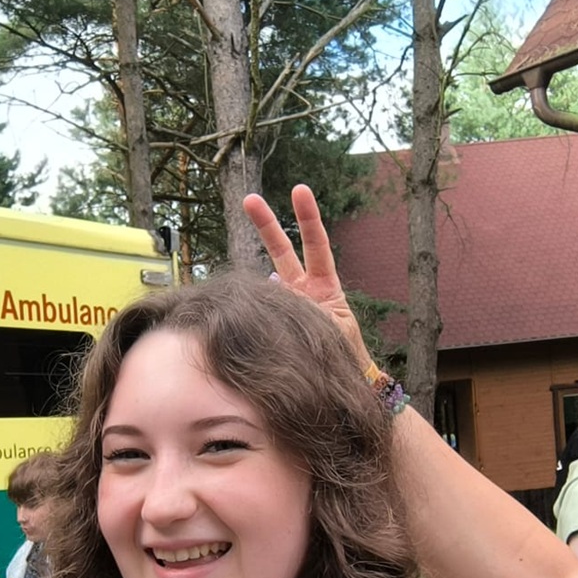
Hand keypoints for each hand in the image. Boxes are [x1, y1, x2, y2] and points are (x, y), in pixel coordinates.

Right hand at [243, 185, 370, 366]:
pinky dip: (249, 310)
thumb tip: (278, 291)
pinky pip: (258, 310)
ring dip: (248, 277)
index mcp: (325, 288)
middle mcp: (302, 292)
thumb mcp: (334, 329)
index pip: (316, 246)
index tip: (299, 190)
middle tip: (249, 199)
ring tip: (233, 268)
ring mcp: (285, 306)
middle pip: (282, 251)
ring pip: (263, 280)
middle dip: (266, 224)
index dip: (308, 218)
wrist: (337, 387)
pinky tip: (242, 313)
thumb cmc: (343, 356)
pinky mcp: (272, 323)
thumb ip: (312, 310)